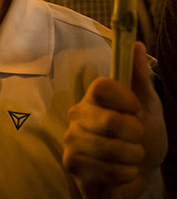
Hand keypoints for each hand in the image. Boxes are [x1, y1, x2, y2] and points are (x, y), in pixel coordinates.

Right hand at [62, 42, 166, 197]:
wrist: (140, 172)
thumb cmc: (143, 136)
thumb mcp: (148, 107)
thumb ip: (139, 78)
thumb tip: (137, 44)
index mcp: (94, 97)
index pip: (102, 86)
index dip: (124, 99)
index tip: (136, 109)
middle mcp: (77, 114)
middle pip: (109, 121)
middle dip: (135, 136)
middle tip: (136, 139)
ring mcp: (72, 139)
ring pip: (109, 149)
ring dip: (131, 158)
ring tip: (129, 158)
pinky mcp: (72, 163)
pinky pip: (104, 169)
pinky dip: (122, 175)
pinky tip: (118, 172)